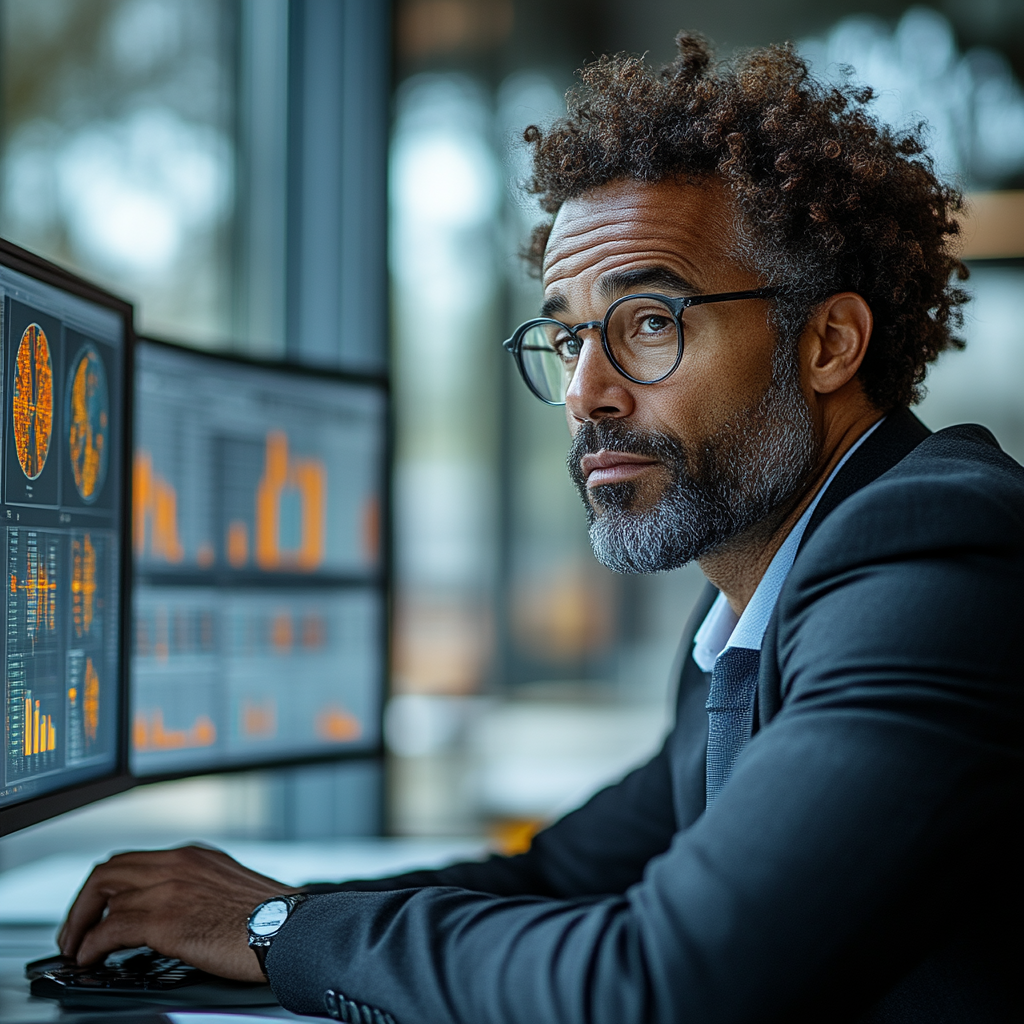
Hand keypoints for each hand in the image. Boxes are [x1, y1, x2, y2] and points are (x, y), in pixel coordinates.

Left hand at [57, 845, 303, 982]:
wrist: (287, 929)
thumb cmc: (271, 918)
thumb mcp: (232, 889)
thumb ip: (201, 890)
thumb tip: (178, 914)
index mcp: (195, 856)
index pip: (134, 860)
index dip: (107, 887)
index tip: (99, 910)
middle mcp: (179, 863)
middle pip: (109, 869)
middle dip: (84, 902)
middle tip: (77, 931)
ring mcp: (169, 887)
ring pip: (102, 892)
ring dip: (80, 925)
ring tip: (77, 948)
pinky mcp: (164, 919)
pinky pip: (108, 930)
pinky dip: (91, 946)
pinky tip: (91, 960)